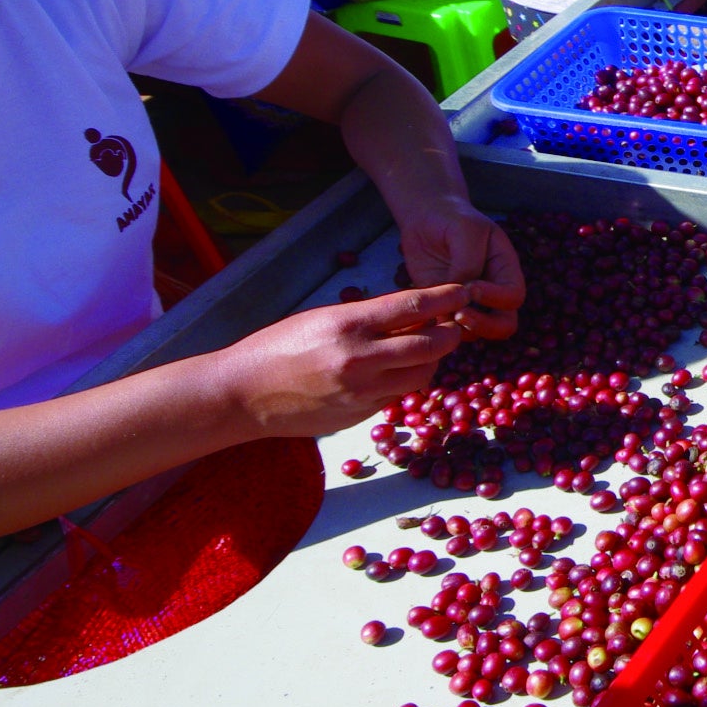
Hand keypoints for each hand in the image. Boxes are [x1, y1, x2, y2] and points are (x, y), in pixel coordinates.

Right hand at [210, 286, 468, 435]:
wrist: (244, 394)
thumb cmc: (278, 348)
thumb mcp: (321, 318)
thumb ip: (366, 318)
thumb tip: (412, 314)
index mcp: (348, 324)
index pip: (413, 305)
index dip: (445, 297)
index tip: (462, 292)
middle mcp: (361, 358)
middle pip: (431, 344)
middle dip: (449, 333)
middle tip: (453, 326)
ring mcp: (363, 391)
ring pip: (422, 374)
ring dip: (431, 360)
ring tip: (424, 348)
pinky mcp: (362, 414)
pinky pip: (399, 395)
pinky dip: (405, 381)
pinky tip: (395, 371)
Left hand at [401, 201, 524, 338]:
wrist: (426, 217)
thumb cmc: (452, 218)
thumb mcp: (466, 230)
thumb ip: (468, 262)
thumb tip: (464, 295)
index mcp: (505, 269)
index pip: (514, 296)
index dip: (497, 298)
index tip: (472, 286)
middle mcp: (493, 290)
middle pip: (504, 324)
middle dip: (485, 325)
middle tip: (459, 315)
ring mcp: (469, 302)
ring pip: (477, 332)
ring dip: (460, 329)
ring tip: (439, 312)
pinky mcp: (444, 306)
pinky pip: (447, 328)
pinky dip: (437, 328)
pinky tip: (424, 315)